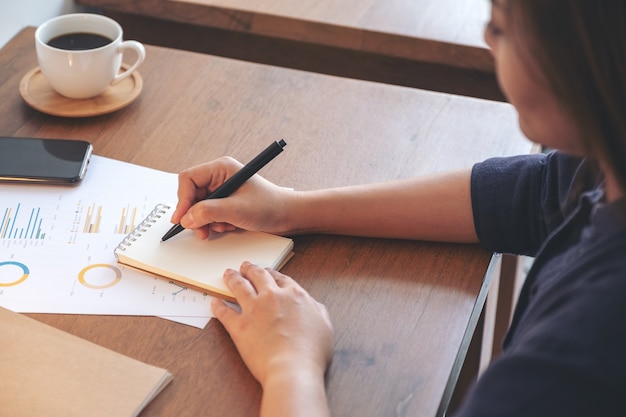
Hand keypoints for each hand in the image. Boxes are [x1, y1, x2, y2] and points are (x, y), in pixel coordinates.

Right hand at [171, 157, 295, 239]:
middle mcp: (219, 177)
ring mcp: (222, 190)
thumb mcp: (236, 210)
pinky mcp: (225, 202)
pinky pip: (209, 214)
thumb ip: (209, 212)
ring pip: (198, 207)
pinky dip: (215, 223)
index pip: (188, 179)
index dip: (182, 199)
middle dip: (195, 214)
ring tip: (222, 227)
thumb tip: (186, 218)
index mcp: (221, 168)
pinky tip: (229, 226)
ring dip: (206, 221)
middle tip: (201, 230)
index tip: (182, 219)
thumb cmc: (270, 205)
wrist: (287, 216)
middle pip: (191, 194)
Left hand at [211, 262, 333, 386]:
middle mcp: (273, 297)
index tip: (268, 271)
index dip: (273, 273)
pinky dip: (218, 306)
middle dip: (251, 269)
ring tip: (228, 274)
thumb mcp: (324, 325)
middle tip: (245, 266)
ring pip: (240, 287)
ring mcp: (254, 310)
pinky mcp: (239, 326)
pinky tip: (214, 302)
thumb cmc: (311, 352)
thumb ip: (317, 310)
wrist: (292, 368)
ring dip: (233, 278)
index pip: (281, 278)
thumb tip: (311, 304)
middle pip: (259, 276)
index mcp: (294, 295)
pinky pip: (224, 312)